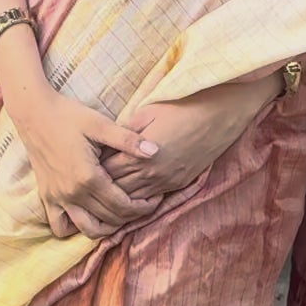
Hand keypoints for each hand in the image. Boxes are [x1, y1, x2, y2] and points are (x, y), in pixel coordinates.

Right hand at [5, 83, 163, 242]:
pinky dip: (76, 227)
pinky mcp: (46, 197)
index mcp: (88, 178)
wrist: (34, 113)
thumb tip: (155, 151)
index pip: (122, 205)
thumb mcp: (100, 124)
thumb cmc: (68, 115)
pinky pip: (60, 226)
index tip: (155, 200)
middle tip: (144, 205)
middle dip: (131, 216)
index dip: (143, 207)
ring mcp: (57, 198)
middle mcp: (72, 194)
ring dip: (107, 228)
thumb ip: (128, 140)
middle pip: (109, 220)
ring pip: (87, 230)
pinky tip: (89, 214)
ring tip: (119, 214)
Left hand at [103, 75, 277, 204]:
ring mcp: (168, 181)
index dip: (94, 170)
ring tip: (107, 190)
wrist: (219, 113)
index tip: (85, 164)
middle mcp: (153, 174)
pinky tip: (131, 193)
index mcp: (141, 156)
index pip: (107, 172)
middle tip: (91, 181)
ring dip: (121, 196)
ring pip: (135, 200)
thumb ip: (125, 131)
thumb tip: (108, 143)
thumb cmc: (182, 106)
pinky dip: (140, 198)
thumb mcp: (147, 112)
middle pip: (118, 189)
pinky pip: (153, 198)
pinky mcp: (180, 184)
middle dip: (103, 186)